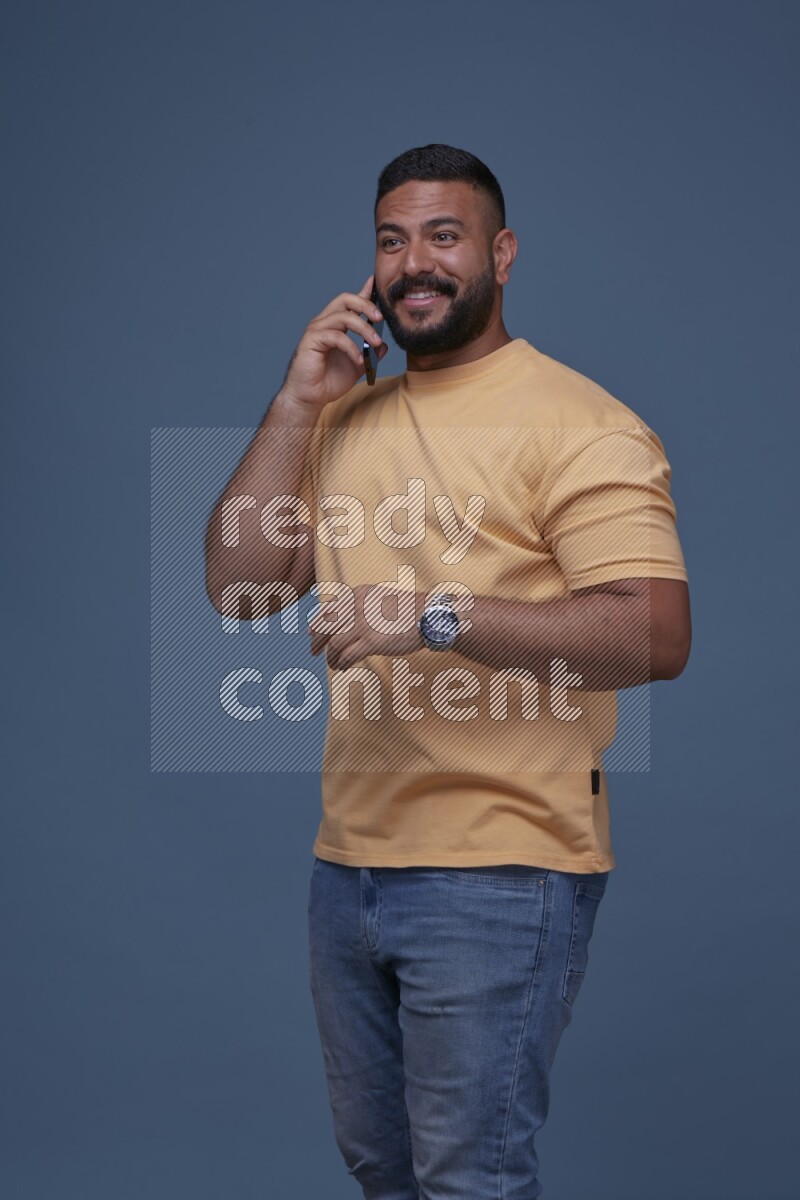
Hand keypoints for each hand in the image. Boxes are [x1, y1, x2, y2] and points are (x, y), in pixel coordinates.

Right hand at [279, 275, 387, 413]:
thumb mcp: (356, 366)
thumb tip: (384, 345)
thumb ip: (369, 354)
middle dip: (365, 304)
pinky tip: (359, 360)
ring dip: (364, 328)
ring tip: (376, 343)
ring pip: (343, 316)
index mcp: (334, 325)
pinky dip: (351, 347)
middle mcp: (324, 323)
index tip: (376, 282)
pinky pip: (336, 336)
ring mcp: (316, 330)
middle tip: (380, 317)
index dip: (364, 291)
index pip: (350, 302)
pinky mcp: (311, 341)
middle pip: (345, 299)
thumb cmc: (328, 382)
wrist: (310, 398)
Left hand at [308, 584, 424, 671]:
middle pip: (326, 626)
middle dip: (317, 640)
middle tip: (313, 651)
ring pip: (334, 644)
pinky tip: (343, 667)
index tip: (310, 632)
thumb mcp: (381, 597)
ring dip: (330, 656)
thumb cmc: (410, 609)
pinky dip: (342, 663)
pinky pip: (347, 656)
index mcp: (358, 594)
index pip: (329, 608)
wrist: (429, 615)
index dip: (317, 622)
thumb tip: (346, 617)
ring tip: (333, 663)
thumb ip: (362, 604)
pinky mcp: (371, 642)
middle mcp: (357, 607)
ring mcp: (363, 625)